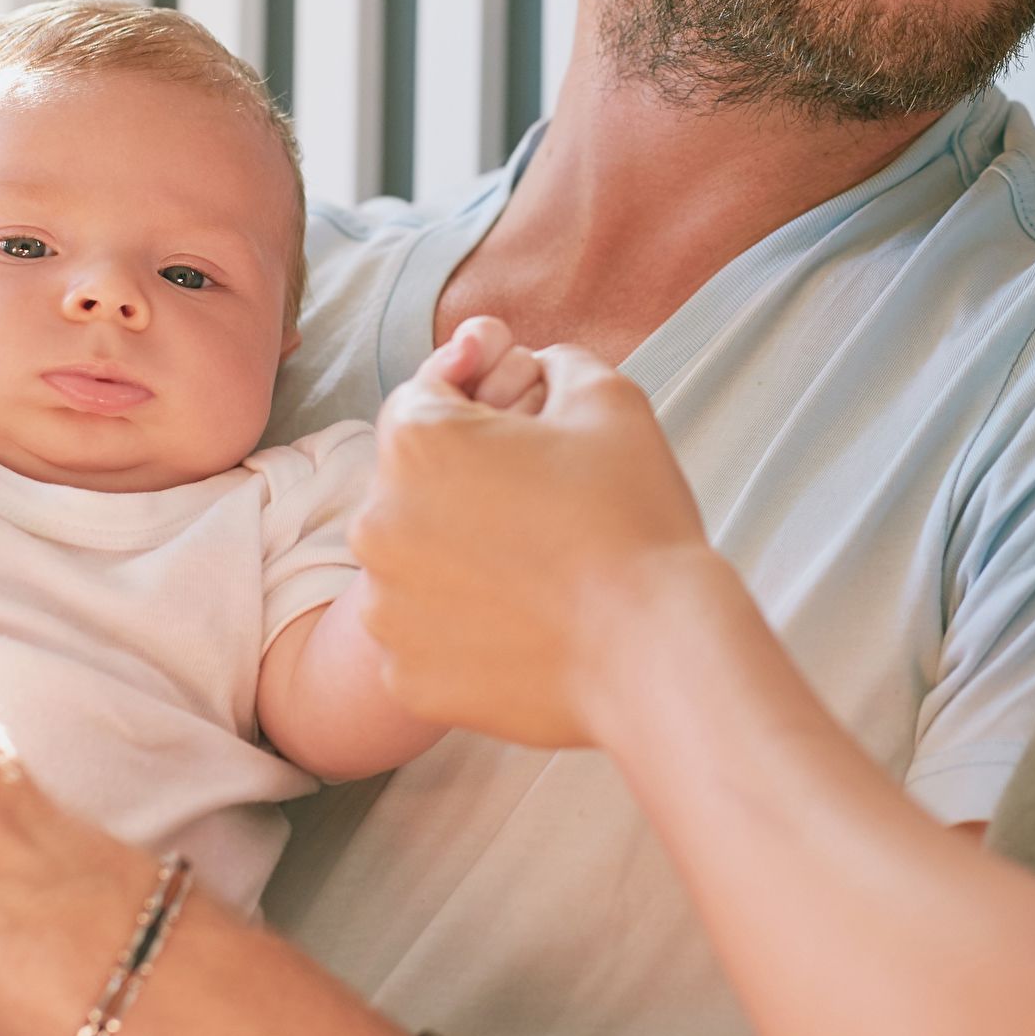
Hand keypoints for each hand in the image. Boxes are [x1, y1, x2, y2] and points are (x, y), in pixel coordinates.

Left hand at [353, 319, 724, 749]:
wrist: (657, 651)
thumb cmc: (634, 517)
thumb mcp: (608, 399)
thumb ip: (554, 361)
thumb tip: (532, 364)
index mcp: (416, 442)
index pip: (426, 398)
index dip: (474, 396)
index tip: (518, 414)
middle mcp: (377, 523)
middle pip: (413, 483)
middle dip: (465, 481)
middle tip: (541, 499)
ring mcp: (386, 607)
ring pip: (413, 561)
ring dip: (456, 554)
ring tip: (535, 567)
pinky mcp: (406, 674)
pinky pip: (424, 632)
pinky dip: (460, 625)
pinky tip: (522, 622)